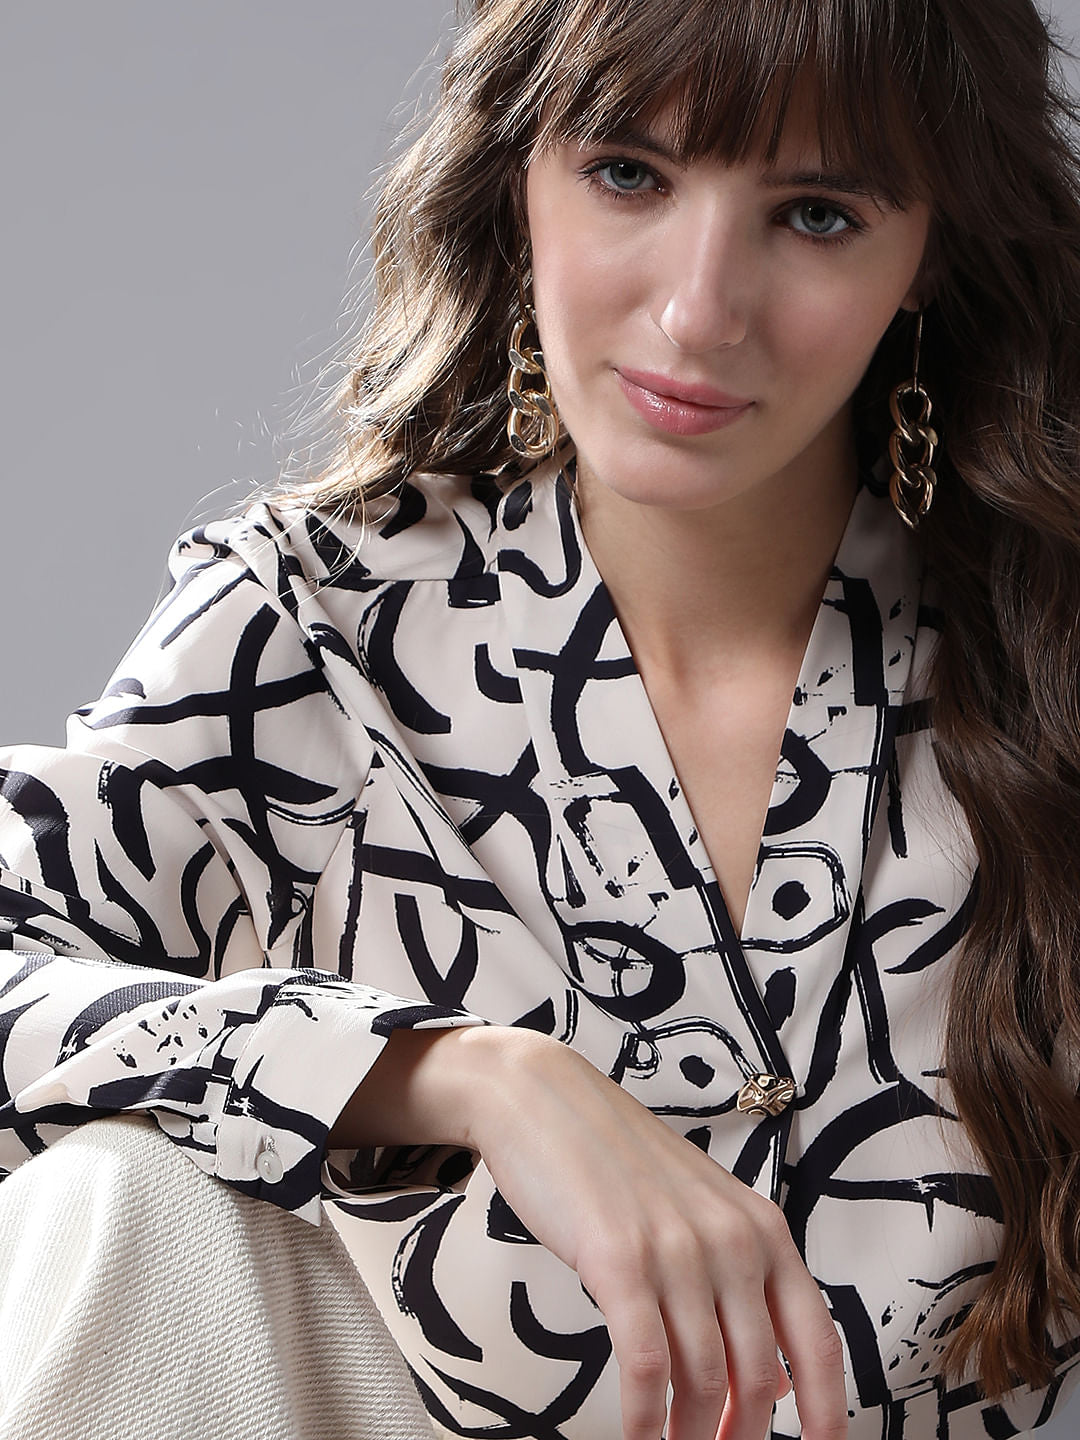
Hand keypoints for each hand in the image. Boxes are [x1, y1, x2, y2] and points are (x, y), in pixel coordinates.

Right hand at [461, 1026, 846, 1439]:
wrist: (544, 1099)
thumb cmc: (615, 1158)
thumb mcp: (699, 1209)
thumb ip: (741, 1281)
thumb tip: (778, 1379)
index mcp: (760, 1228)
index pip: (817, 1339)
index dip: (828, 1411)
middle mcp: (730, 1240)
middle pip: (759, 1376)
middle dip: (742, 1435)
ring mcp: (677, 1250)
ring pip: (703, 1380)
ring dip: (690, 1436)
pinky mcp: (619, 1260)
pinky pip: (644, 1364)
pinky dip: (642, 1418)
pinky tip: (637, 1437)